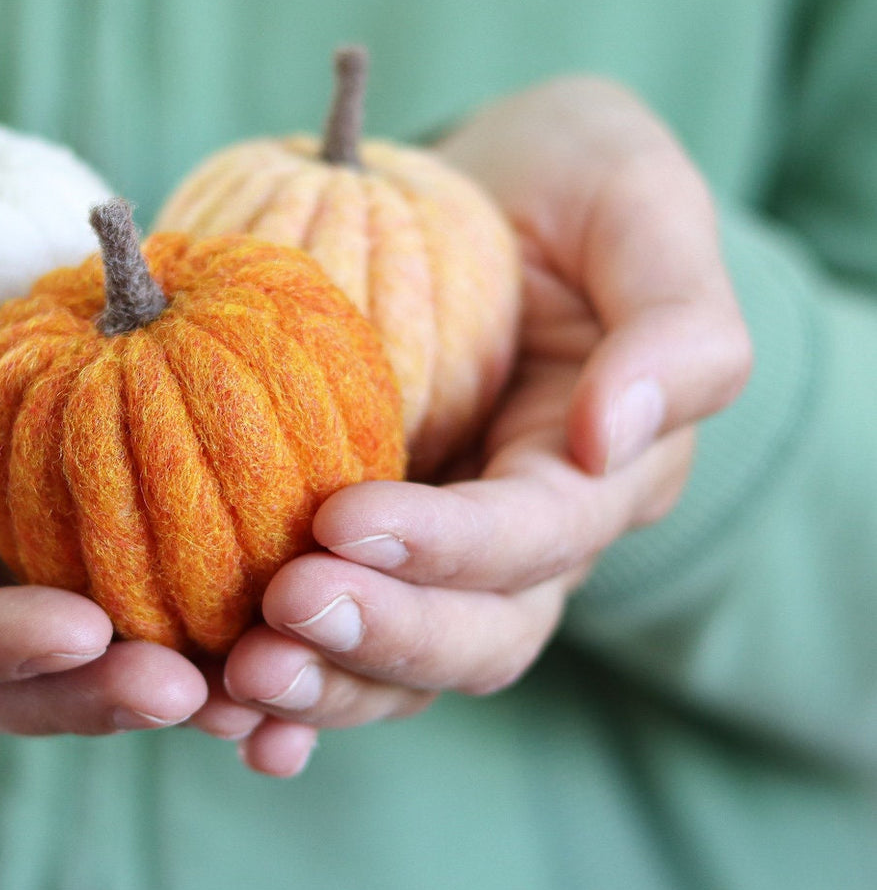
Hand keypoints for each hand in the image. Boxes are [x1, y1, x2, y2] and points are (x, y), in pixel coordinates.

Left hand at [193, 77, 752, 775]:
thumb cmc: (571, 183)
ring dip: (323, 684)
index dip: (448, 545)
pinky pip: (334, 645)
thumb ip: (674, 326)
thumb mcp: (641, 209)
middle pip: (475, 634)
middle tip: (278, 613)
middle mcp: (525, 540)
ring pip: (402, 669)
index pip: (536, 537)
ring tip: (233, 679)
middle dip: (380, 636)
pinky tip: (216, 706)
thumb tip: (615, 439)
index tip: (342, 520)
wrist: (483, 187)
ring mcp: (440, 560)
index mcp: (598, 471)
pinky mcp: (364, 557)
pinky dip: (286, 693)